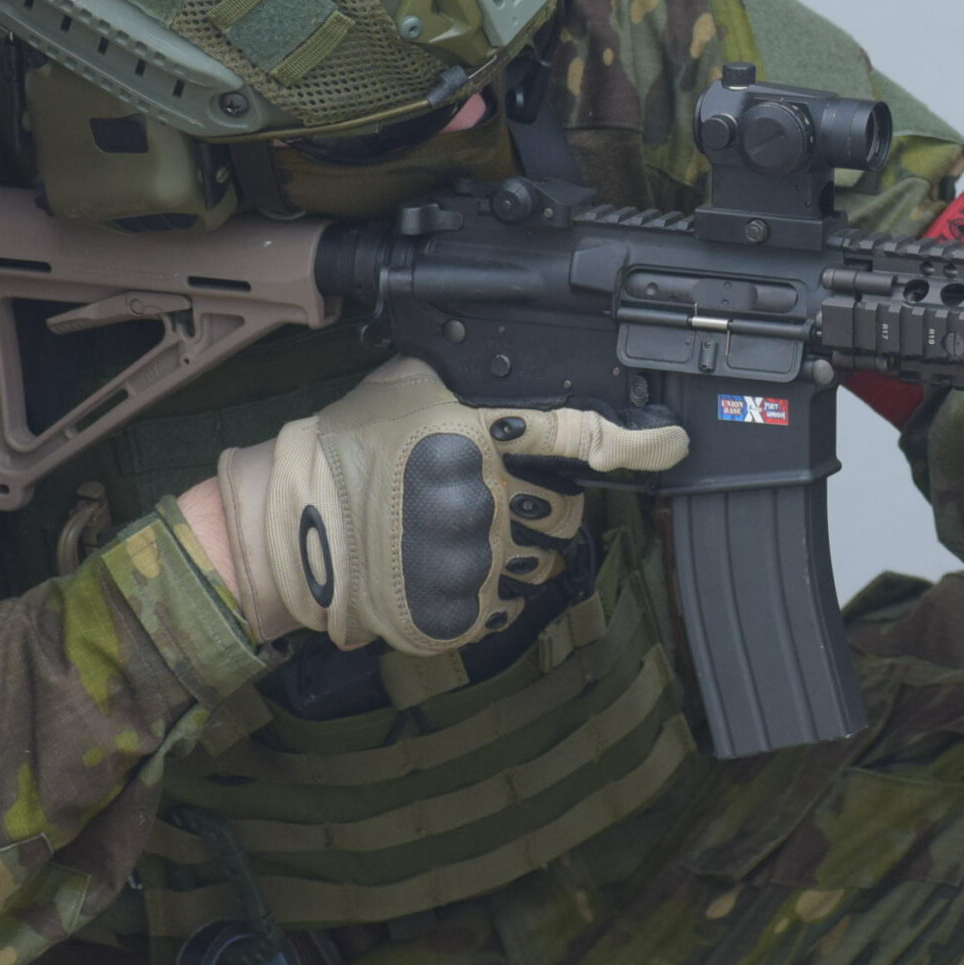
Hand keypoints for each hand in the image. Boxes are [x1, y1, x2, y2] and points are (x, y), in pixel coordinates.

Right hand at [208, 358, 686, 652]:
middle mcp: (484, 497)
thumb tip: (496, 355)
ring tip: (466, 536)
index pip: (579, 436)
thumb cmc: (341, 452)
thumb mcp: (400, 385)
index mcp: (476, 437)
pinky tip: (452, 569)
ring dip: (520, 548)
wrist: (291, 531)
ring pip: (543, 559)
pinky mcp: (460, 608)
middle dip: (546, 505)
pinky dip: (490, 589)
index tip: (672, 444)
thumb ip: (462, 377)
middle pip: (567, 508)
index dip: (636, 443)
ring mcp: (473, 557)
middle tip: (495, 501)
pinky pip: (507, 601)